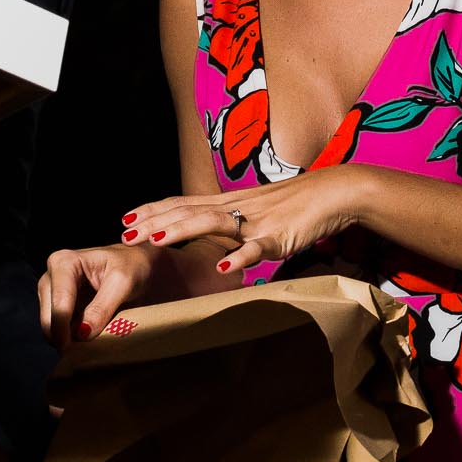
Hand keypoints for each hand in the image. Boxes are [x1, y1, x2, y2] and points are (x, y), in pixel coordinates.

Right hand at [37, 243, 159, 350]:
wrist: (139, 266)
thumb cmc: (133, 266)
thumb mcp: (124, 283)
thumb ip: (103, 307)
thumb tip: (82, 333)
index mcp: (64, 263)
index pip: (59, 301)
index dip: (62, 328)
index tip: (71, 350)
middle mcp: (51, 277)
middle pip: (48, 317)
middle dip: (64, 337)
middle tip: (85, 353)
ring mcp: (52, 293)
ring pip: (50, 327)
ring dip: (68, 340)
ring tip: (90, 346)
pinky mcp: (58, 308)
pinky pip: (58, 330)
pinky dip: (71, 339)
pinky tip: (87, 342)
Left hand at [122, 170, 368, 279]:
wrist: (336, 191)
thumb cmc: (300, 203)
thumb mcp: (260, 211)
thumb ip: (237, 224)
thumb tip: (218, 244)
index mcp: (230, 201)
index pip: (183, 202)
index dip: (153, 210)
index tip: (125, 219)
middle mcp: (237, 207)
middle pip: (188, 210)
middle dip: (154, 222)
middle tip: (125, 234)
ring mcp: (257, 221)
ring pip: (212, 222)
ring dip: (181, 230)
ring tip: (155, 241)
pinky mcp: (279, 236)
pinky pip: (257, 248)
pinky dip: (240, 258)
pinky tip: (223, 269)